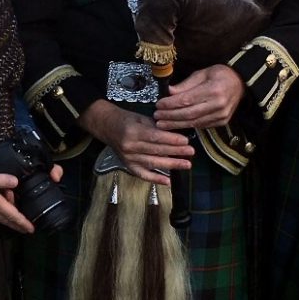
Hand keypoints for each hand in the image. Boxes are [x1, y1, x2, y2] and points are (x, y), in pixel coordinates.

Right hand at [0, 171, 33, 233]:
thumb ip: (0, 180)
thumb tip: (15, 181)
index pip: (12, 214)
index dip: (22, 222)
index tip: (31, 229)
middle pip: (7, 219)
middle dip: (17, 225)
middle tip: (27, 230)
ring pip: (1, 216)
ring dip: (10, 220)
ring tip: (18, 222)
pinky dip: (1, 213)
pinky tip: (2, 210)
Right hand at [79, 100, 193, 185]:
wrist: (107, 127)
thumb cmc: (127, 120)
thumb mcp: (141, 118)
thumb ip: (157, 127)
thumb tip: (177, 133)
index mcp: (133, 131)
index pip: (155, 137)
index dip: (171, 140)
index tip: (185, 141)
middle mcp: (130, 146)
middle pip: (156, 151)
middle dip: (175, 152)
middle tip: (191, 152)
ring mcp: (128, 158)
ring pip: (152, 163)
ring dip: (171, 165)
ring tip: (186, 164)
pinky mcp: (128, 166)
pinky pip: (143, 175)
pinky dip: (156, 179)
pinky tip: (168, 181)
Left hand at [154, 64, 244, 129]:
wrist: (241, 83)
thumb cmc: (220, 74)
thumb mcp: (202, 73)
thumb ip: (186, 85)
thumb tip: (168, 92)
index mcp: (214, 90)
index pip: (187, 100)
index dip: (171, 104)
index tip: (158, 104)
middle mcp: (219, 105)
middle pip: (189, 114)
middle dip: (170, 116)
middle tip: (157, 117)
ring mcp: (221, 116)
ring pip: (194, 123)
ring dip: (176, 124)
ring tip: (162, 124)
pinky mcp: (222, 122)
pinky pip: (201, 126)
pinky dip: (187, 125)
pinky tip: (176, 125)